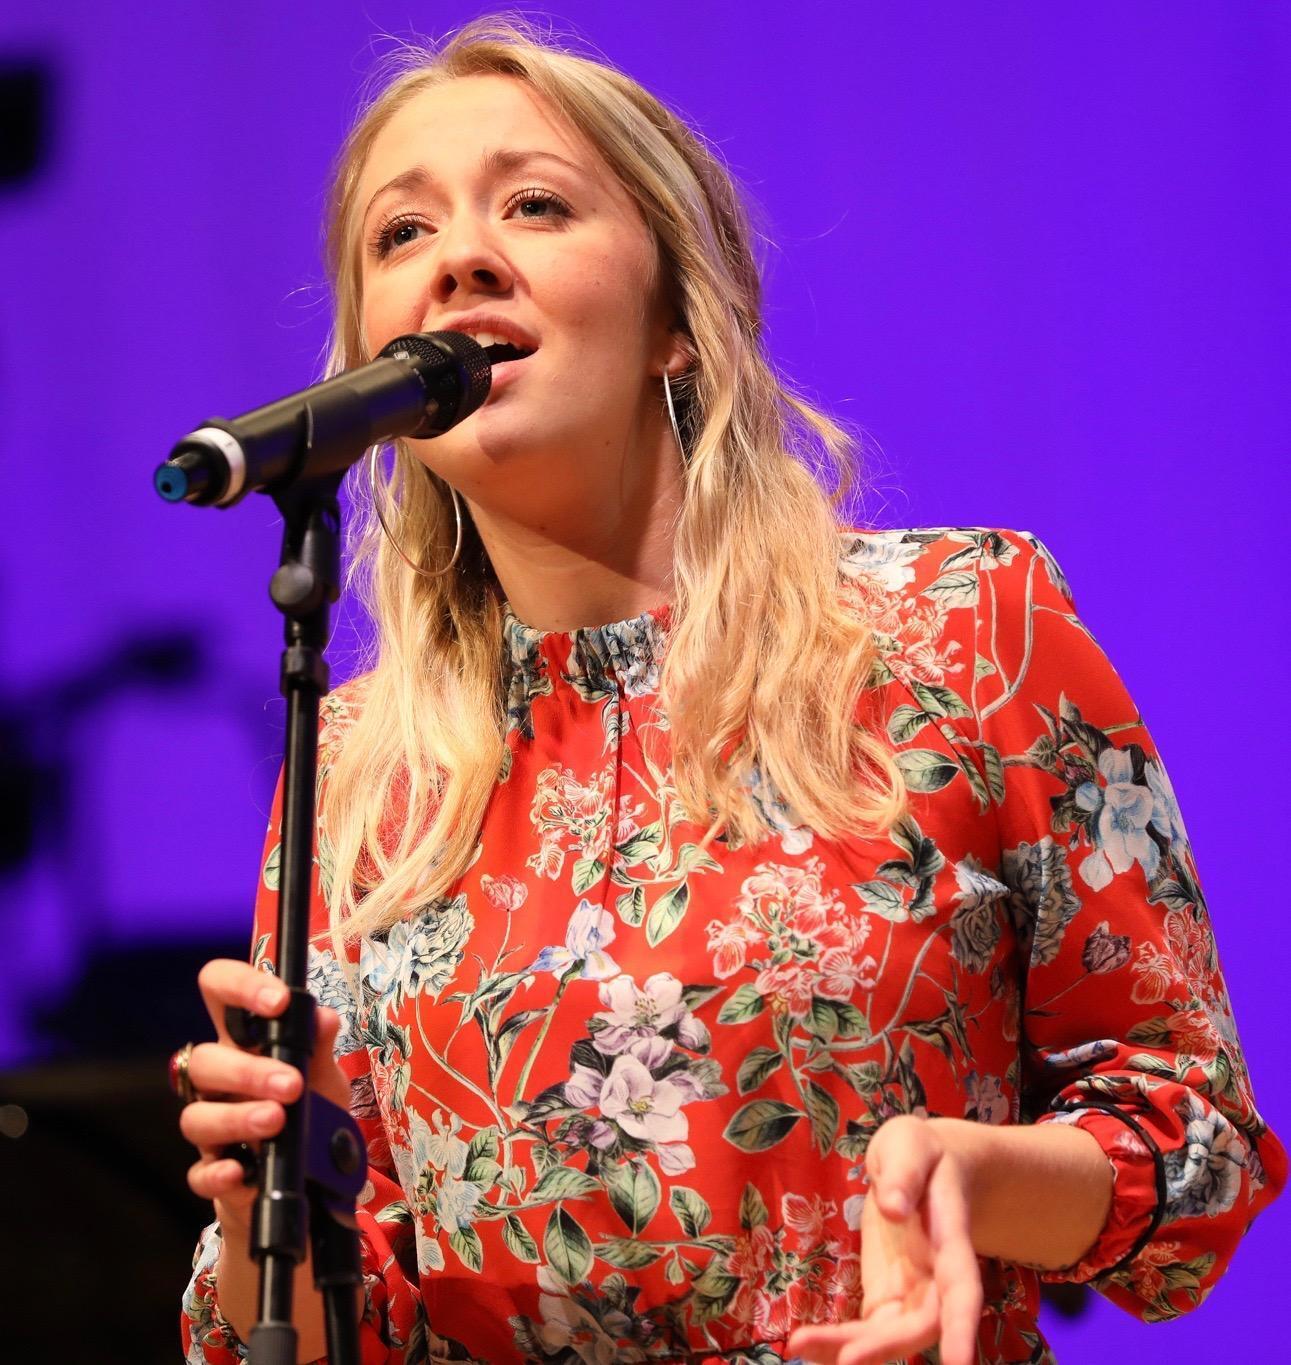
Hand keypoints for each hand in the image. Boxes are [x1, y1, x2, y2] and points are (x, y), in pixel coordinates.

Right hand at [180, 958, 351, 1228]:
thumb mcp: (326, 1076)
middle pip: (204, 1061)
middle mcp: (220, 1080)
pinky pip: (200, 1174)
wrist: (310, 1178)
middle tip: (292, 1084)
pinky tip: (240, 1171)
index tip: (279, 1002)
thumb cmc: (311, 1109)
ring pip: (197, 1116)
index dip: (240, 986)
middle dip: (247, 1070)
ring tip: (276, 1122)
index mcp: (245, 1042)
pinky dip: (217, 1173)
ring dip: (236, 1118)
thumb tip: (322, 1018)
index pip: (220, 992)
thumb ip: (321, 1047)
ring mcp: (212, 1127)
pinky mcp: (213, 1173)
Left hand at [787, 1114, 982, 1364]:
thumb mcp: (910, 1145)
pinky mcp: (887, 1294)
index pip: (962, 1290)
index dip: (961, 1329)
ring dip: (851, 1349)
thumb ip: (904, 1173)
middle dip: (884, 1348)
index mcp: (950, 1239)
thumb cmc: (920, 1152)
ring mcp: (912, 1291)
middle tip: (844, 1361)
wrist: (923, 1166)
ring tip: (800, 1348)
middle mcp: (937, 1278)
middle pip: (920, 1326)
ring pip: (891, 1335)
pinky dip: (839, 1340)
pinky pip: (868, 1327)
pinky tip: (803, 1345)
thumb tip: (893, 1208)